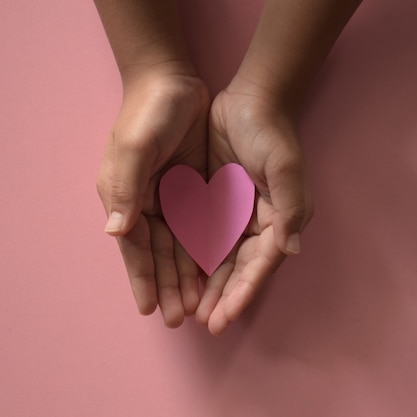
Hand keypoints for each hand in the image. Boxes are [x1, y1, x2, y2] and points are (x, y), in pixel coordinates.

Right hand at [97, 67, 209, 327]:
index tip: (151, 309)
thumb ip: (126, 189)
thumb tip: (115, 232)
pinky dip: (203, 249)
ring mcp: (170, 197)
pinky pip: (198, 227)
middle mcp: (146, 202)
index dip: (143, 278)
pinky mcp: (192, 189)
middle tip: (181, 318)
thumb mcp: (135, 147)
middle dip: (169, 285)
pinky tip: (212, 269)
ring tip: (198, 303)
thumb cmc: (149, 112)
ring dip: (187, 274)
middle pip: (159, 253)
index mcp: (126, 197)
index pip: (135, 247)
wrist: (172, 81)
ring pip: (180, 245)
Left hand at [195, 80, 313, 334]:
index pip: (261, 264)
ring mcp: (236, 215)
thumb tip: (291, 249)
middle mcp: (259, 224)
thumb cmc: (269, 133)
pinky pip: (204, 238)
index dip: (243, 292)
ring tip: (190, 311)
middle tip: (203, 323)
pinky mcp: (217, 204)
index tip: (224, 317)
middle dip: (223, 296)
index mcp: (279, 220)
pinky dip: (195, 259)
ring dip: (208, 285)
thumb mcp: (284, 166)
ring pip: (221, 259)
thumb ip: (289, 208)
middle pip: (240, 268)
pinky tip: (181, 277)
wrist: (248, 101)